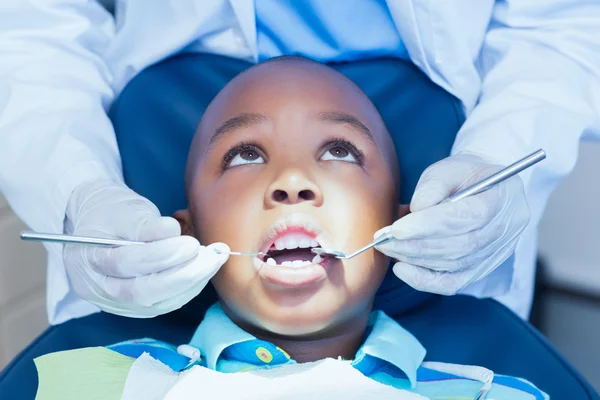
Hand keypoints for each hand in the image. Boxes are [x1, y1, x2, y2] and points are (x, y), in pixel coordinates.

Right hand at [63, 180, 228, 316]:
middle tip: (213, 255)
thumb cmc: (110, 213)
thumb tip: (171, 231)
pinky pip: (168, 303)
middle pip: (143, 292)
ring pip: (159, 302)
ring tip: (215, 259)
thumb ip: (143, 224)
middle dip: (184, 275)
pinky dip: (191, 287)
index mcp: (87, 259)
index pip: (125, 264)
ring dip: (193, 282)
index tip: (191, 243)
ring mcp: (119, 303)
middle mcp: (101, 288)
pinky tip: (207, 269)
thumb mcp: (121, 210)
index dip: (162, 255)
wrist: (99, 227)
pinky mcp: (140, 307)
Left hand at [375, 153, 529, 294]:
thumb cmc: (466, 176)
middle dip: (415, 245)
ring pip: (452, 265)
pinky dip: (424, 280)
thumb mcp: (451, 168)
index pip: (465, 217)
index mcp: (501, 199)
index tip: (396, 229)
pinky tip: (402, 269)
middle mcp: (502, 231)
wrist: (487, 190)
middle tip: (383, 240)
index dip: (428, 225)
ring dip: (415, 259)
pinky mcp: (480, 270)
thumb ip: (434, 185)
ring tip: (388, 248)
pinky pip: (452, 283)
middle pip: (457, 246)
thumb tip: (416, 209)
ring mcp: (494, 254)